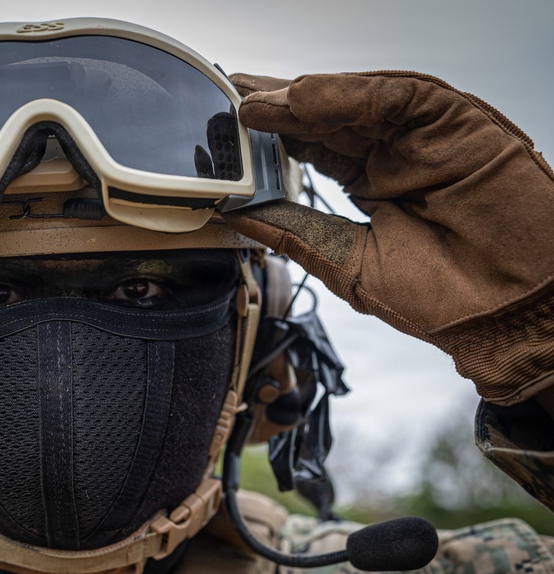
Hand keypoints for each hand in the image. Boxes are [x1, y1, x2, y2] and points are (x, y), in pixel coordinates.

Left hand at [225, 72, 553, 405]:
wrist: (511, 319)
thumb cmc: (443, 300)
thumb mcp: (347, 262)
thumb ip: (294, 231)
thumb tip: (236, 214)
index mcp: (370, 184)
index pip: (310, 147)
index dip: (268, 135)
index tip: (224, 127)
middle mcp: (395, 154)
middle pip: (327, 116)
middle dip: (276, 105)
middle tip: (228, 94)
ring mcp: (427, 137)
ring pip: (357, 100)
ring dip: (304, 98)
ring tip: (256, 103)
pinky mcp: (460, 123)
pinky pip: (401, 96)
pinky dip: (351, 94)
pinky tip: (306, 99)